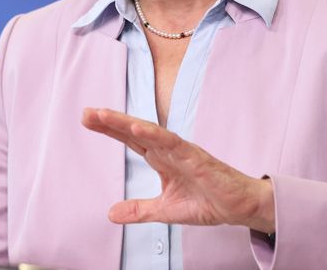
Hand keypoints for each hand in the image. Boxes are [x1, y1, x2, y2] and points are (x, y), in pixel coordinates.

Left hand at [81, 108, 274, 233]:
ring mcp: (182, 151)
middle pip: (135, 131)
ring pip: (150, 132)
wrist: (239, 207)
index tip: (88, 120)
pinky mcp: (196, 157)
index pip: (131, 140)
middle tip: (87, 113)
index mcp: (162, 159)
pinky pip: (172, 143)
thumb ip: (139, 210)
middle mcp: (169, 150)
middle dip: (110, 121)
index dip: (110, 130)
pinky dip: (154, 134)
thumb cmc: (207, 201)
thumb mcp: (165, 210)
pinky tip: (137, 127)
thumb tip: (110, 213)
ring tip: (104, 115)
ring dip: (126, 122)